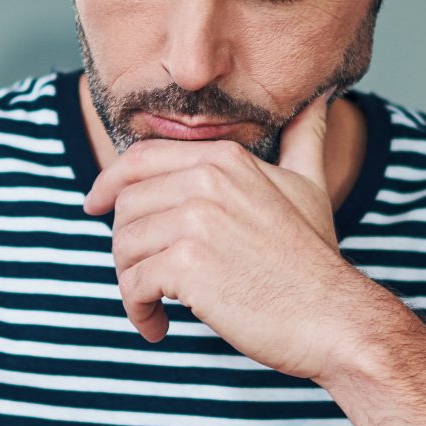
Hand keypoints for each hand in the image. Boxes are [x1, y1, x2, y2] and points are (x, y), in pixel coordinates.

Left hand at [81, 93, 388, 381]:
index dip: (108, 183)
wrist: (330, 316)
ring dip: (130, 283)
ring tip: (154, 305)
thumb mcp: (308, 186)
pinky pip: (133, 284)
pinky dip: (138, 310)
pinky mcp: (186, 265)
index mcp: (223, 158)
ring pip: (124, 247)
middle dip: (125, 246)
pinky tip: (158, 325)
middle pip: (124, 206)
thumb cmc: (314, 260)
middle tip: (145, 277)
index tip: (94, 206)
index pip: (139, 160)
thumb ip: (303, 141)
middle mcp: (205, 181)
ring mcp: (195, 221)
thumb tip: (318, 100)